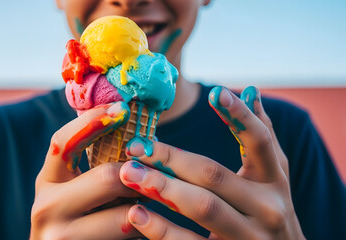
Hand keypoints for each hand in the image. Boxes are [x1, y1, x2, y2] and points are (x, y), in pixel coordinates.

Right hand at [30, 102, 141, 239]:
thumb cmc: (79, 219)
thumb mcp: (76, 190)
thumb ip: (95, 164)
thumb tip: (134, 127)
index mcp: (47, 181)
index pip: (63, 142)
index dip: (93, 121)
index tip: (122, 107)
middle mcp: (46, 208)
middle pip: (108, 178)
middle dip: (138, 176)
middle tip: (154, 175)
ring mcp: (61, 237)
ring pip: (126, 214)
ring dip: (145, 208)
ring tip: (148, 206)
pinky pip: (131, 237)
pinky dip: (143, 231)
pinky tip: (143, 228)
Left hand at [119, 86, 305, 239]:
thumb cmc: (269, 208)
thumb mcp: (272, 174)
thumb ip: (260, 135)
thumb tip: (250, 90)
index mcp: (274, 181)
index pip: (260, 143)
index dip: (240, 117)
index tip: (215, 92)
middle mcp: (267, 208)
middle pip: (214, 176)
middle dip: (172, 159)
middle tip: (136, 146)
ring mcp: (248, 237)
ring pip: (203, 208)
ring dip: (162, 188)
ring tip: (128, 173)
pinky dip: (161, 230)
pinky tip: (136, 213)